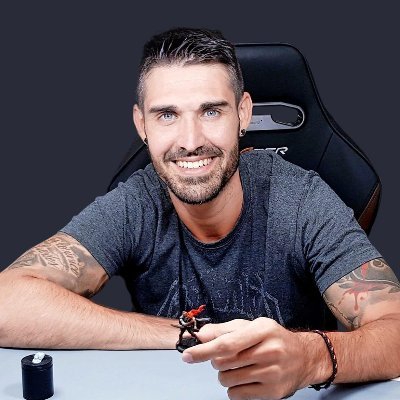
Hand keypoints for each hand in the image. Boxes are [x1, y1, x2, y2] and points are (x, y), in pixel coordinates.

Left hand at [182, 317, 316, 399]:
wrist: (304, 357)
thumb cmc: (273, 339)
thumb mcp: (251, 326)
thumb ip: (223, 329)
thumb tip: (200, 335)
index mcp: (262, 330)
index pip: (226, 343)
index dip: (203, 350)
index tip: (187, 355)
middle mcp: (270, 351)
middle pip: (223, 362)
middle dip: (216, 360)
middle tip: (227, 356)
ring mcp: (272, 373)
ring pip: (227, 380)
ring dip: (225, 374)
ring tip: (238, 367)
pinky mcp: (273, 392)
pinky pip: (236, 395)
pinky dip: (234, 388)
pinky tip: (246, 378)